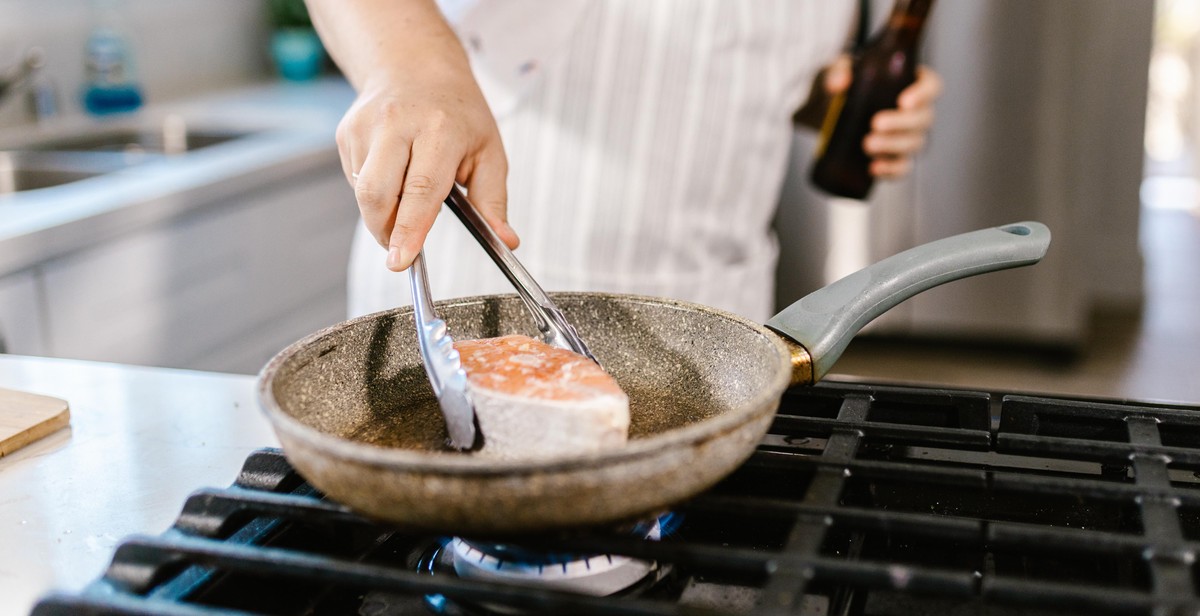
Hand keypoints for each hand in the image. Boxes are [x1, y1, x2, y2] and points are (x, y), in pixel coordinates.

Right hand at [339, 66, 517, 271]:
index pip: (421, 189)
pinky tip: (392, 172)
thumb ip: (494, 200)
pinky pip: (354, 180)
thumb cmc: (458, 112)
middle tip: (402, 247)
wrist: (414, 65)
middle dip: (386, 231)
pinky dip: (374, 191)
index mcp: (440, 129)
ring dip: (381, 212)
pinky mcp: (346, 132)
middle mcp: (397, 123)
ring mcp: (365, 126)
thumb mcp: (489, 151)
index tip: (402, 260)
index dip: (409, 229)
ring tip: (407, 194)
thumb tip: (505, 241)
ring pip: (362, 192)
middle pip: (377, 194)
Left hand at [823, 55, 943, 178]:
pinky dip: (891, 170)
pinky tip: (874, 168)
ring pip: (915, 143)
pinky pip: (902, 167)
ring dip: (893, 146)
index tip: (904, 102)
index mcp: (909, 82)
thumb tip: (840, 83)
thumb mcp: (836, 72)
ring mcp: (908, 136)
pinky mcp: (895, 157)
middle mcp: (915, 110)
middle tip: (876, 124)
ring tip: (867, 145)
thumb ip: (837, 72)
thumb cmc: (842, 87)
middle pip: (924, 118)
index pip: (932, 86)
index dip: (924, 94)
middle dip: (901, 123)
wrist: (827, 115)